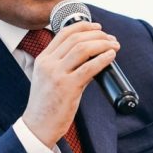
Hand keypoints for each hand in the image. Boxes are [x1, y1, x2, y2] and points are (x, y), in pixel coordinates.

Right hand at [22, 21, 119, 147]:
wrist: (39, 126)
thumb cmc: (47, 104)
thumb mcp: (50, 79)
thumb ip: (66, 66)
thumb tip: (93, 58)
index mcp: (43, 59)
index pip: (64, 33)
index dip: (83, 26)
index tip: (98, 28)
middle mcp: (48, 64)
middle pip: (76, 39)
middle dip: (98, 35)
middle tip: (111, 38)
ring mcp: (57, 75)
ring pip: (83, 49)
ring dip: (103, 44)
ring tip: (114, 45)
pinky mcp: (67, 87)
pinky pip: (89, 67)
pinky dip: (103, 59)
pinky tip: (111, 56)